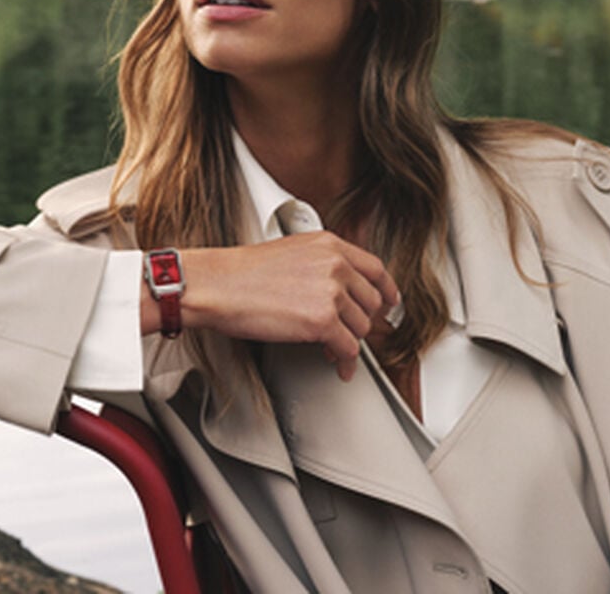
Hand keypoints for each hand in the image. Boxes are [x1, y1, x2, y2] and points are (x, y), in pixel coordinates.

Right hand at [171, 232, 398, 380]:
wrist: (219, 285)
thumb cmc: (243, 273)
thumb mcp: (292, 251)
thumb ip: (322, 264)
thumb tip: (340, 289)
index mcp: (330, 245)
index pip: (375, 267)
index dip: (386, 288)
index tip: (390, 300)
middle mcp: (336, 265)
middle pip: (371, 301)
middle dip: (361, 320)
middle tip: (350, 331)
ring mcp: (331, 292)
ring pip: (361, 327)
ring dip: (349, 342)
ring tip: (333, 347)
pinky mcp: (323, 321)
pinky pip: (348, 348)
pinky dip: (345, 361)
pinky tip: (338, 364)